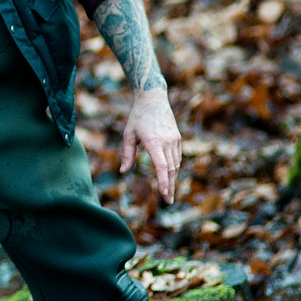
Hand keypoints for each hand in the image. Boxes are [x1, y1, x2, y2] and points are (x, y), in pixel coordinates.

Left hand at [120, 88, 181, 203]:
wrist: (153, 99)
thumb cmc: (137, 117)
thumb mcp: (128, 134)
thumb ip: (127, 154)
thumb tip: (124, 171)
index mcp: (154, 142)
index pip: (162, 166)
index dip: (163, 181)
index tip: (164, 194)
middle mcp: (167, 142)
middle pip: (171, 169)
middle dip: (170, 186)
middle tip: (168, 201)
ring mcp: (174, 140)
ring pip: (176, 164)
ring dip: (173, 178)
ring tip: (169, 192)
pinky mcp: (177, 138)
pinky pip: (177, 156)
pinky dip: (174, 167)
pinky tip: (170, 175)